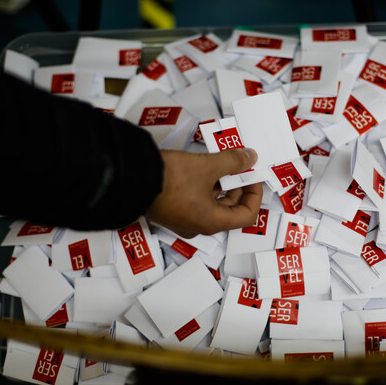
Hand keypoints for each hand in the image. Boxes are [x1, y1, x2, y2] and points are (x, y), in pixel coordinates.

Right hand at [146, 148, 261, 238]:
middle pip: (231, 209)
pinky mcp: (173, 212)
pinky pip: (197, 202)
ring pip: (213, 204)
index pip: (247, 214)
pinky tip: (203, 169)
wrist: (130, 179)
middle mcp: (199, 226)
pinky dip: (206, 187)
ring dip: (221, 185)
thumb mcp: (207, 166)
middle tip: (239, 165)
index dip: (254, 193)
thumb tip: (249, 158)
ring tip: (221, 163)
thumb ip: (233, 161)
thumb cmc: (167, 180)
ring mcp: (184, 221)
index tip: (252, 175)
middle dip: (238, 186)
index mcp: (212, 222)